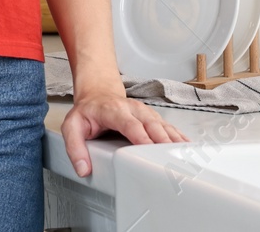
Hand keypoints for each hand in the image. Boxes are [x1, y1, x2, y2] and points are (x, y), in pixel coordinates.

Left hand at [60, 85, 188, 176]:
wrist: (98, 93)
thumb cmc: (87, 111)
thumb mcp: (72, 126)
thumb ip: (74, 147)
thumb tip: (83, 168)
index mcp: (113, 110)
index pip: (129, 124)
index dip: (141, 136)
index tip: (149, 149)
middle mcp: (132, 109)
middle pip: (151, 124)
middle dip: (162, 140)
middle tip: (172, 158)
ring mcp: (144, 112)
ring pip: (163, 125)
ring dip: (174, 139)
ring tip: (185, 155)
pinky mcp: (152, 117)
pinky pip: (168, 126)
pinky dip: (178, 137)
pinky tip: (187, 147)